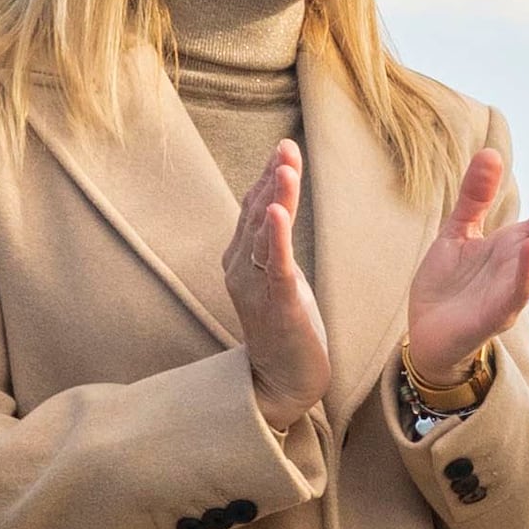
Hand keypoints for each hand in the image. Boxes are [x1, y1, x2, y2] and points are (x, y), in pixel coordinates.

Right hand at [223, 143, 337, 428]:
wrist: (282, 381)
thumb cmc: (285, 328)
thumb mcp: (280, 277)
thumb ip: (274, 245)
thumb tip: (277, 208)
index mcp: (242, 259)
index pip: (255, 209)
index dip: (269, 177)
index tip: (285, 148)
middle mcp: (240, 267)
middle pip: (257, 213)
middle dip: (274, 178)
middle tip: (287, 147)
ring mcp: (254, 286)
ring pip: (264, 233)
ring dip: (275, 197)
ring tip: (285, 167)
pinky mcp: (275, 305)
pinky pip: (273, 265)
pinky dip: (276, 237)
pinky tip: (279, 211)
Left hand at [403, 149, 528, 392]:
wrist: (424, 331)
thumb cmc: (445, 285)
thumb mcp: (457, 231)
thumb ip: (474, 196)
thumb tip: (491, 152)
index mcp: (514, 247)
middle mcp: (521, 267)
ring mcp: (513, 291)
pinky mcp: (498, 313)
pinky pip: (520, 290)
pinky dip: (528, 269)